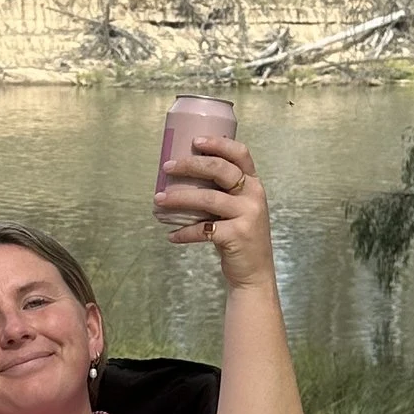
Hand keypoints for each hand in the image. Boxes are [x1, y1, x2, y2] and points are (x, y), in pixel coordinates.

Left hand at [158, 136, 274, 289]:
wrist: (254, 273)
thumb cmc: (240, 237)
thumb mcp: (238, 209)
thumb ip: (222, 192)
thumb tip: (182, 177)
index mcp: (253, 184)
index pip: (240, 154)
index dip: (218, 143)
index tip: (195, 140)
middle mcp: (254, 195)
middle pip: (220, 169)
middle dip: (190, 165)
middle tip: (167, 167)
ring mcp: (248, 215)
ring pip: (208, 198)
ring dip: (179, 198)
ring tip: (159, 200)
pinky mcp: (237, 235)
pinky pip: (203, 229)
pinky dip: (184, 233)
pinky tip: (171, 236)